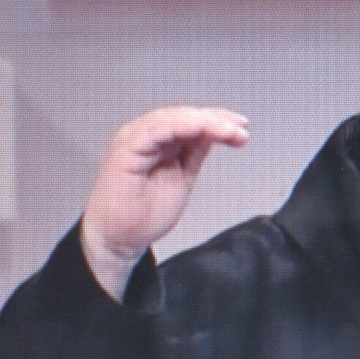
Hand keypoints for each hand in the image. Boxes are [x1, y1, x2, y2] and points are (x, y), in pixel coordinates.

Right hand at [81, 106, 249, 298]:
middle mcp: (143, 136)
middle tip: (240, 131)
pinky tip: (204, 130)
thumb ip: (193, 154)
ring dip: (205, 122)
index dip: (217, 122)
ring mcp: (133, 140)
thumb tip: (213, 134)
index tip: (241, 129)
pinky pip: (157, 129)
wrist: (117, 242)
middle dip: (216, 121)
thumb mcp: (182, 178)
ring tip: (229, 132)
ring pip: (173, 118)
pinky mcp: (125, 149)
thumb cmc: (141, 216)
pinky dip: (183, 126)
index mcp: (156, 142)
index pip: (190, 122)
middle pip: (185, 117)